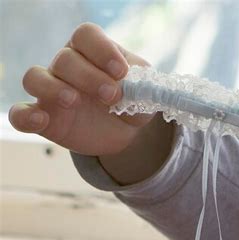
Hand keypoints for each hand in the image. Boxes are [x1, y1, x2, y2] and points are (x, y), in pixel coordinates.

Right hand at [9, 22, 151, 155]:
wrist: (124, 131)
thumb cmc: (132, 101)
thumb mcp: (144, 92)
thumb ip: (142, 86)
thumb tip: (135, 86)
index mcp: (93, 51)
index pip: (86, 35)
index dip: (102, 50)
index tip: (121, 71)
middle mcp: (67, 65)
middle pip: (65, 58)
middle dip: (90, 76)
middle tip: (111, 96)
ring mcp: (51, 90)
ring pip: (35, 77)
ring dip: (54, 88)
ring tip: (75, 101)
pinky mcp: (44, 117)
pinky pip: (20, 113)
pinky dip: (26, 115)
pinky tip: (41, 120)